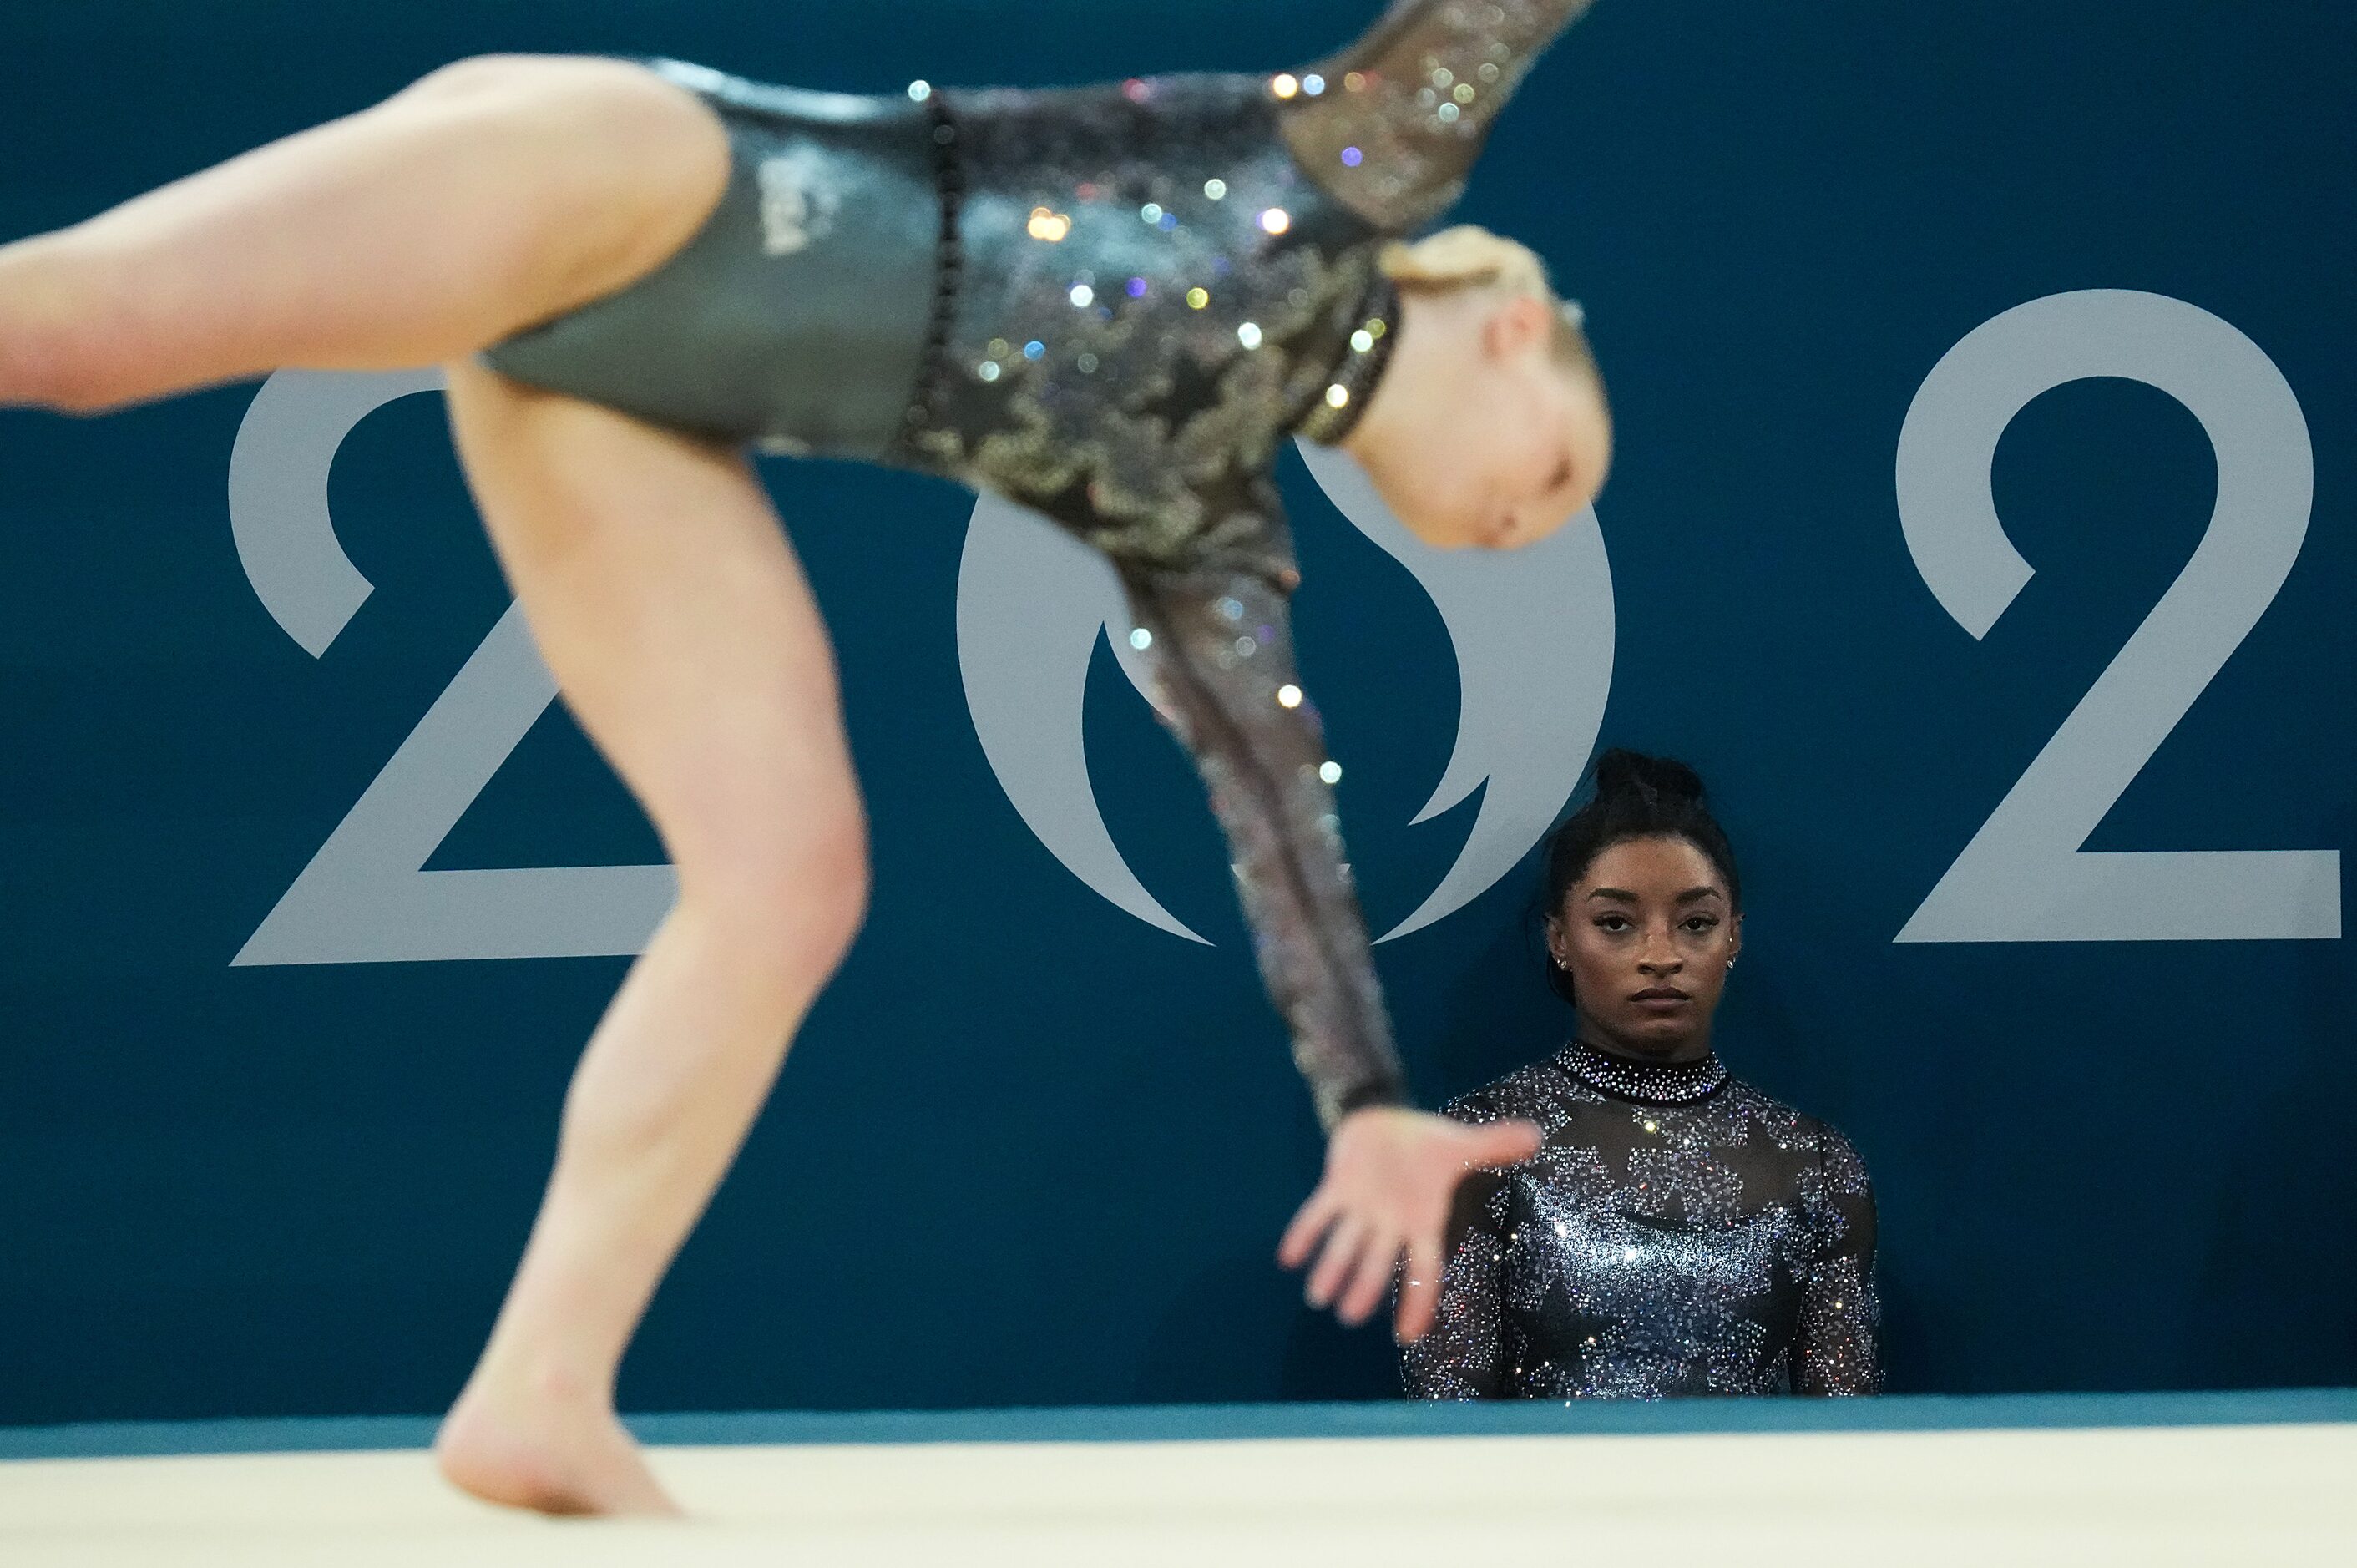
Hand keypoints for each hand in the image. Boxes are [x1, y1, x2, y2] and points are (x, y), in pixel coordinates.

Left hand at [1276, 1107, 1540, 1341]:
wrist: (1384, 1120)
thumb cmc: (1425, 1143)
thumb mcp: (1461, 1144)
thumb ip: (1495, 1144)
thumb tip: (1537, 1135)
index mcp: (1422, 1222)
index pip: (1425, 1269)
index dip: (1418, 1300)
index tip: (1407, 1336)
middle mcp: (1390, 1224)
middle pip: (1378, 1262)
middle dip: (1365, 1287)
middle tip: (1348, 1316)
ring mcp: (1362, 1208)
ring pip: (1345, 1243)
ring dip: (1331, 1267)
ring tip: (1317, 1297)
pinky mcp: (1337, 1187)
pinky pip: (1318, 1213)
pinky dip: (1303, 1233)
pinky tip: (1287, 1257)